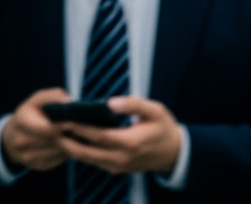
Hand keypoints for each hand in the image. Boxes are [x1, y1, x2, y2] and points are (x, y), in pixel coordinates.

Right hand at [1, 88, 71, 171]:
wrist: (15, 136)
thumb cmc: (33, 113)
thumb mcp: (39, 99)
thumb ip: (53, 96)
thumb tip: (69, 101)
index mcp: (21, 122)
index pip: (44, 128)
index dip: (60, 126)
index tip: (72, 123)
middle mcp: (21, 142)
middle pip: (53, 140)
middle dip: (69, 134)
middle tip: (83, 128)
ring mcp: (28, 156)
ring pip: (59, 150)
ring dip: (72, 143)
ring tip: (79, 133)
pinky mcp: (38, 166)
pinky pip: (60, 159)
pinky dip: (69, 151)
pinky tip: (72, 142)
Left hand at [56, 96, 181, 175]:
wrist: (174, 153)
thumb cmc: (164, 128)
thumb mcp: (155, 110)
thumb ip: (133, 104)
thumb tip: (110, 102)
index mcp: (130, 142)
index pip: (98, 136)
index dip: (80, 128)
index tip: (65, 119)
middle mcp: (120, 158)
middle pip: (85, 152)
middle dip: (67, 141)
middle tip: (53, 129)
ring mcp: (116, 166)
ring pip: (86, 159)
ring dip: (70, 148)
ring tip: (59, 134)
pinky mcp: (115, 170)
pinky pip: (93, 161)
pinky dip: (81, 152)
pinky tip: (74, 141)